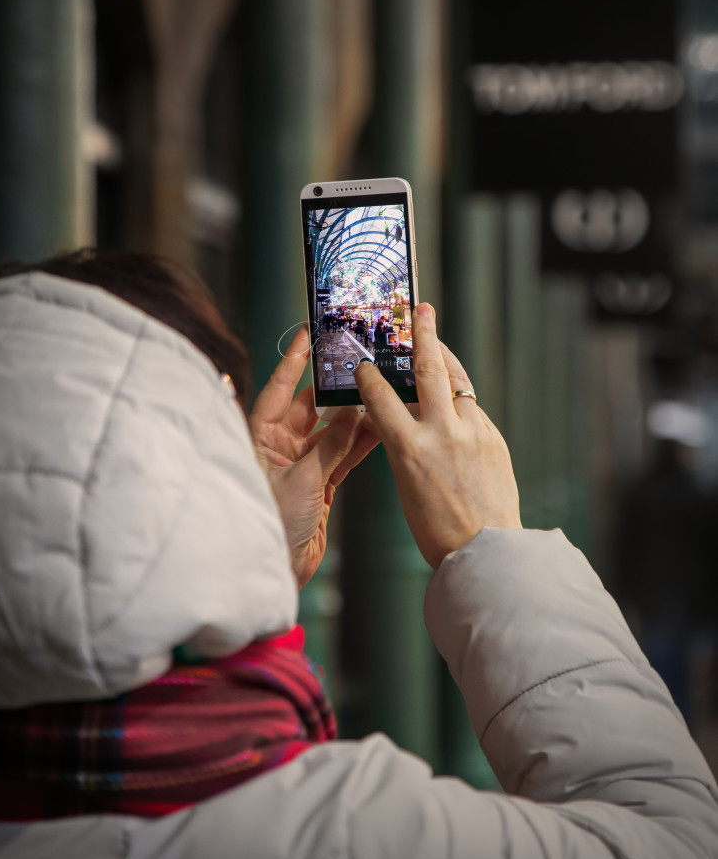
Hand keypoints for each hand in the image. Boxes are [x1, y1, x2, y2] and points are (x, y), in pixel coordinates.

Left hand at [250, 327, 379, 586]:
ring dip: (354, 418)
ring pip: (331, 432)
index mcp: (260, 438)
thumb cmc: (272, 525)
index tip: (308, 333)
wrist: (275, 572)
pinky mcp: (317, 485)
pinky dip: (360, 444)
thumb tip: (354, 413)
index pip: (278, 388)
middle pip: (309, 407)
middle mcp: (278, 447)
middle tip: (358, 365)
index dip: (293, 360)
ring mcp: (299, 465)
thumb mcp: (303, 480)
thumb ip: (330, 446)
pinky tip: (380, 428)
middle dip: (334, 389)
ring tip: (379, 395)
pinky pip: (341, 456)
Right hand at [354, 304, 521, 568]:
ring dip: (445, 358)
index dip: (369, 375)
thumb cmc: (436, 527)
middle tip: (421, 309)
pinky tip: (453, 400)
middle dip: (424, 335)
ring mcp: (472, 432)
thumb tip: (403, 414)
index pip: (381, 397)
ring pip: (458, 382)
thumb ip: (403, 443)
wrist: (485, 549)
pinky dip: (459, 400)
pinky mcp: (493, 437)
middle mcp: (442, 432)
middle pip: (430, 369)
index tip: (364, 363)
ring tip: (437, 340)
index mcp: (409, 449)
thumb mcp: (404, 483)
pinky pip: (472, 408)